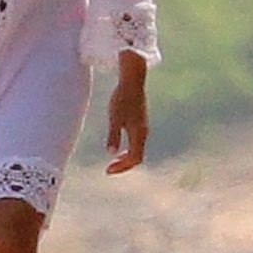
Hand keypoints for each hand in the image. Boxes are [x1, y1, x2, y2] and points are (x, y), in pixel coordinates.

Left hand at [105, 52, 148, 174]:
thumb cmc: (122, 98)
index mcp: (139, 133)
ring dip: (126, 158)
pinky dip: (128, 150)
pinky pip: (137, 143)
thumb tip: (111, 153)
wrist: (133, 82)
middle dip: (124, 165)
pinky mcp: (140, 123)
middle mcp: (143, 133)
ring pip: (138, 150)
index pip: (134, 158)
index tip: (108, 170)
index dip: (122, 167)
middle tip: (109, 169)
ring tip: (113, 162)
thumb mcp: (115, 117)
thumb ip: (114, 135)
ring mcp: (143, 128)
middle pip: (137, 157)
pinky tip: (119, 148)